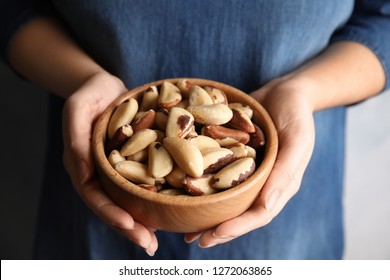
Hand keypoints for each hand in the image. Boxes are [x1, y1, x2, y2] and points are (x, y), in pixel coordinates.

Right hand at [62, 73, 157, 255]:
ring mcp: (117, 171)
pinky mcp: (133, 163)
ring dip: (142, 222)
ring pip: (128, 201)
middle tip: (150, 245)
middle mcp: (100, 173)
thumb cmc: (90, 93)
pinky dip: (153, 200)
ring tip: (158, 240)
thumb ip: (77, 138)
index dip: (110, 213)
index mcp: (83, 165)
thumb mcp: (79, 108)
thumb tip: (83, 173)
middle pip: (113, 206)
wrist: (106, 86)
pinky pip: (143, 185)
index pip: (94, 196)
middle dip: (130, 227)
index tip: (130, 225)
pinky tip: (169, 211)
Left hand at [185, 77, 315, 246]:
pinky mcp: (231, 156)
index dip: (236, 228)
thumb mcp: (297, 139)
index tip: (213, 235)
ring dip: (206, 213)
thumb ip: (285, 173)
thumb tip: (265, 208)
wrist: (285, 91)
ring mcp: (244, 171)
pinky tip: (182, 190)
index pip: (258, 214)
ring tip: (184, 228)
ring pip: (225, 198)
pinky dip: (201, 184)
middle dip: (216, 228)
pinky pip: (216, 174)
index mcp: (278, 185)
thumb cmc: (296, 114)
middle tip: (193, 239)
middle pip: (238, 212)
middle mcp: (260, 183)